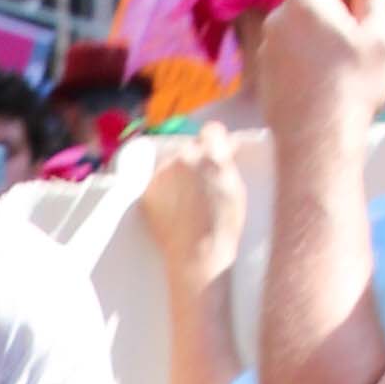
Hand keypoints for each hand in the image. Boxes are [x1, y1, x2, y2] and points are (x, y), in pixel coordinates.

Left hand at [137, 122, 246, 293]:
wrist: (197, 254)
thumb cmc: (223, 225)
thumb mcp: (236, 188)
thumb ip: (227, 162)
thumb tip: (225, 145)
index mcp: (211, 154)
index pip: (212, 129)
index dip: (215, 140)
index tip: (216, 150)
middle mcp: (185, 157)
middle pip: (190, 146)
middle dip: (197, 158)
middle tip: (202, 181)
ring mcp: (163, 172)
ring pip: (172, 163)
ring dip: (179, 173)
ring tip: (187, 198)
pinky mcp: (148, 188)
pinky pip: (158, 180)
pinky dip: (165, 189)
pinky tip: (175, 207)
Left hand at [249, 0, 384, 161]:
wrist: (318, 144)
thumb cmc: (353, 88)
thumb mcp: (379, 37)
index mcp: (306, 1)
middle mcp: (278, 20)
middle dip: (324, 3)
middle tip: (354, 30)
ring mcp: (266, 50)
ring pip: (293, 27)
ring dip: (313, 35)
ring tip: (341, 65)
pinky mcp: (264, 76)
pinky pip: (285, 55)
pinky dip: (302, 60)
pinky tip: (323, 85)